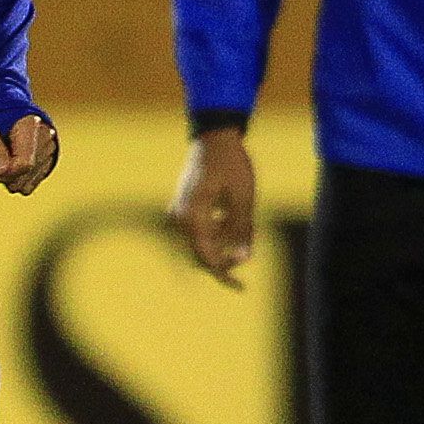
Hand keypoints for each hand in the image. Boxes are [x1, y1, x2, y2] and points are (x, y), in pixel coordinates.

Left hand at [0, 113, 58, 196]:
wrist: (3, 111)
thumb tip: (1, 171)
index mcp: (31, 125)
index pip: (24, 164)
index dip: (3, 173)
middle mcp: (45, 138)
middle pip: (24, 175)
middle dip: (1, 175)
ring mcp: (48, 152)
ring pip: (25, 184)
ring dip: (6, 179)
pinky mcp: (45, 163)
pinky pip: (27, 186)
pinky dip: (13, 181)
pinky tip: (5, 168)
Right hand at [170, 128, 256, 286]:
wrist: (213, 137)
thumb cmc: (232, 165)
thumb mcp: (243, 198)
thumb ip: (242, 230)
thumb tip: (244, 259)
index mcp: (192, 217)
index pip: (206, 256)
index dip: (224, 272)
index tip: (240, 286)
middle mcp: (179, 217)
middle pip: (201, 252)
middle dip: (224, 259)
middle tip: (246, 261)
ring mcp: (178, 211)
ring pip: (200, 241)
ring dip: (222, 243)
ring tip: (245, 230)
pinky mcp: (182, 206)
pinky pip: (197, 228)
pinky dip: (215, 231)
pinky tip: (230, 218)